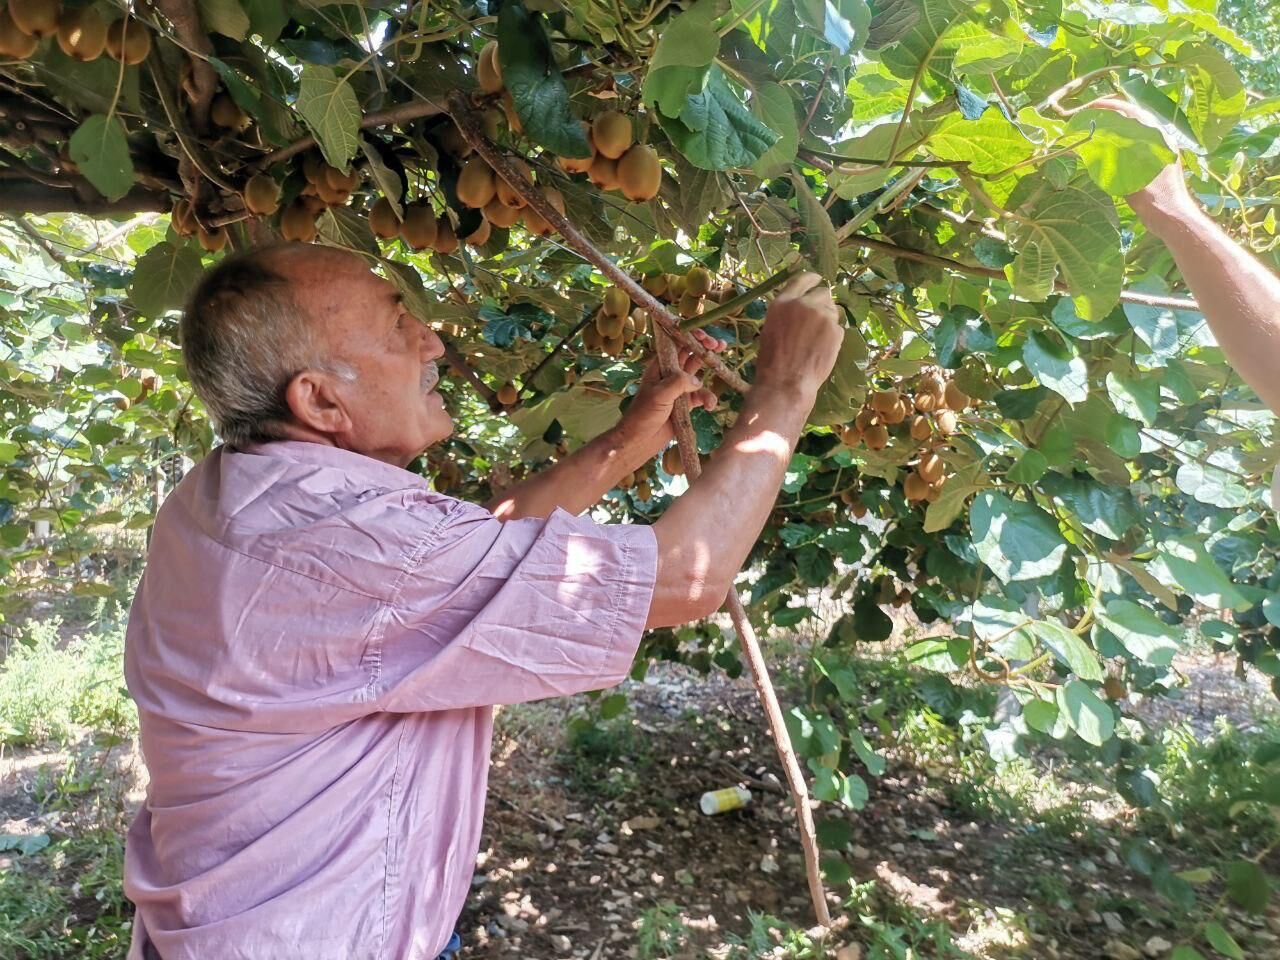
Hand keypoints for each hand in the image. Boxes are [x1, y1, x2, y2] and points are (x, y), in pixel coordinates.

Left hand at [616, 329, 723, 453]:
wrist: (640, 440)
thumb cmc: (643, 414)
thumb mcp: (659, 395)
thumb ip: (678, 383)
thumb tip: (697, 380)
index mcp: (660, 366)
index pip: (676, 344)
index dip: (690, 336)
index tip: (704, 336)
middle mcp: (670, 373)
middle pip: (690, 354)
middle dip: (705, 348)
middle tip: (718, 344)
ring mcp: (679, 388)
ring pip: (699, 373)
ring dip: (711, 369)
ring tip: (722, 366)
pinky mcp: (686, 403)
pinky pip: (701, 395)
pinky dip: (707, 398)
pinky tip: (709, 406)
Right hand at [752, 272, 841, 397]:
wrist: (786, 381)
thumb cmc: (772, 361)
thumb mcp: (772, 328)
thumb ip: (788, 313)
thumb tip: (802, 309)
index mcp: (783, 303)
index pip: (801, 280)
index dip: (812, 278)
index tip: (818, 279)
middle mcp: (803, 304)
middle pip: (823, 293)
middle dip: (823, 303)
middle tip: (818, 320)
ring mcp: (822, 316)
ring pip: (833, 310)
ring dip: (828, 320)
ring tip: (818, 339)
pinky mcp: (836, 330)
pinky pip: (838, 328)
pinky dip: (833, 336)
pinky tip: (823, 349)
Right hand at [1086, 97, 1200, 226]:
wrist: (1172, 217)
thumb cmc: (1154, 199)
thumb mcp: (1129, 176)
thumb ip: (1113, 157)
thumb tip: (1089, 142)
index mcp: (1157, 137)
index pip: (1131, 111)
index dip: (1109, 106)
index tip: (1090, 107)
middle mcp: (1160, 138)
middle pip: (1133, 116)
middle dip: (1111, 113)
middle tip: (1089, 115)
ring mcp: (1160, 149)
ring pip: (1134, 128)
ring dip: (1115, 125)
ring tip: (1095, 127)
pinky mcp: (1157, 160)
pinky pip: (1136, 141)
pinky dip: (1121, 139)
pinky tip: (1108, 145)